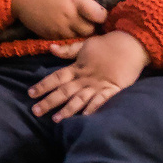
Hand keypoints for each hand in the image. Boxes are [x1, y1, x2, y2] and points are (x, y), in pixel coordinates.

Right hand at [11, 0, 105, 40]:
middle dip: (91, 24)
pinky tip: (63, 23)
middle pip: (90, 30)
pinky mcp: (50, 35)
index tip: (97, 11)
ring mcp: (58, 28)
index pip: (100, 16)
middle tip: (86, 17)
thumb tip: (102, 3)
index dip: (101, 14)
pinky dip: (67, 33)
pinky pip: (66, 39)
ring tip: (74, 20)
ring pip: (78, 36)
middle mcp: (69, 16)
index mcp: (76, 0)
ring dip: (79, 30)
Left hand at [29, 29, 148, 121]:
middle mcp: (85, 78)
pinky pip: (101, 100)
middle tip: (35, 111)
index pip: (56, 77)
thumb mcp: (86, 44)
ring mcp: (99, 84)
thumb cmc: (108, 44)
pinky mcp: (113, 89)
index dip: (43, 85)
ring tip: (56, 119)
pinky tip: (85, 117)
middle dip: (49, 101)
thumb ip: (68, 50)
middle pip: (64, 91)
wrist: (132, 43)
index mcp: (77, 67)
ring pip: (80, 99)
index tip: (30, 94)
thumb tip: (51, 48)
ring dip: (67, 109)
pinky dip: (93, 108)